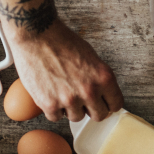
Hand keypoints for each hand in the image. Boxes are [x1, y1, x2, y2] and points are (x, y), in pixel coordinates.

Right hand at [9, 19, 123, 121]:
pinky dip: (53, 109)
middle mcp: (89, 91)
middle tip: (82, 99)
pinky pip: (56, 117)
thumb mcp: (91, 57)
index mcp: (104, 77)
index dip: (108, 103)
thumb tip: (103, 95)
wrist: (38, 36)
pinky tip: (50, 92)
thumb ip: (99, 78)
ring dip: (71, 108)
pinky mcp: (49, 105)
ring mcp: (70, 100)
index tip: (102, 102)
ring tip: (62, 90)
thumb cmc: (63, 42)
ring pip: (77, 117)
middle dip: (91, 108)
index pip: (115, 104)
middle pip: (99, 115)